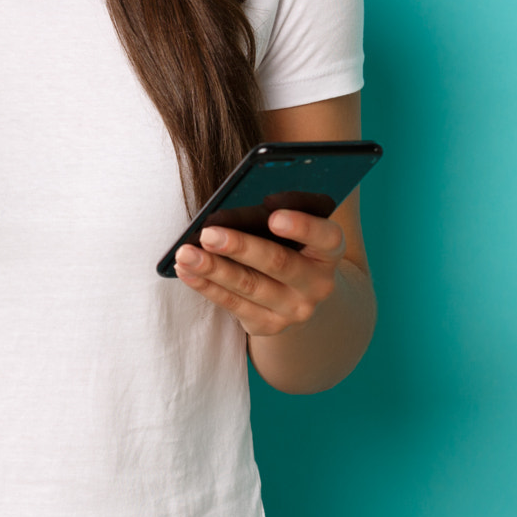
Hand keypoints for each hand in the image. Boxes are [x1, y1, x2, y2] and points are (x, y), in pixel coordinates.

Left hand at [172, 193, 346, 336]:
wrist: (304, 294)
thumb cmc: (294, 244)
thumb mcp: (301, 228)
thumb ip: (285, 208)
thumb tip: (242, 191)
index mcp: (330, 250)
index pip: (326, 237)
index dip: (302, 227)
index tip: (273, 216)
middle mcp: (318, 283)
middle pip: (278, 263)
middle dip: (240, 247)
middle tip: (208, 233)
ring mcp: (294, 309)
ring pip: (249, 286)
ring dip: (213, 268)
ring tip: (185, 253)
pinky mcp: (268, 324)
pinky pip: (233, 304)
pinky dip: (206, 286)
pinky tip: (186, 270)